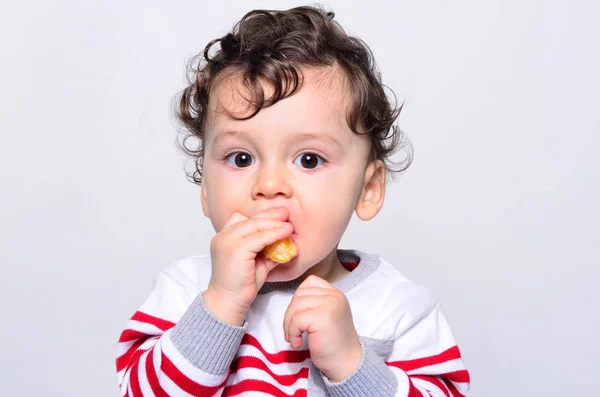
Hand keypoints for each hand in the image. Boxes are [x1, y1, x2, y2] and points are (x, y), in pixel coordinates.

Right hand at [204, 208, 292, 325]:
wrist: (228, 302)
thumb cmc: (241, 285)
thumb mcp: (257, 263)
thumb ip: (267, 250)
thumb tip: (286, 242)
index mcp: (224, 238)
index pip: (243, 219)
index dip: (261, 216)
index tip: (278, 215)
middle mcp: (223, 236)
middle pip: (250, 219)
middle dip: (270, 215)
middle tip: (286, 213)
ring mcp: (227, 241)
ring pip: (255, 225)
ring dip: (274, 224)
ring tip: (289, 226)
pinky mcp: (236, 249)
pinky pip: (260, 237)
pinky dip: (274, 234)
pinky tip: (286, 233)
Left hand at [283, 275, 362, 381]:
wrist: (346, 362)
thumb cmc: (332, 342)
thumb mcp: (327, 314)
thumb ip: (315, 302)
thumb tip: (293, 301)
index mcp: (335, 293)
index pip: (309, 283)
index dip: (299, 299)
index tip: (300, 317)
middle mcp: (334, 295)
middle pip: (299, 295)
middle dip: (290, 314)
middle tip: (293, 331)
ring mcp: (329, 305)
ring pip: (295, 306)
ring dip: (289, 325)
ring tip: (294, 338)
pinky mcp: (322, 317)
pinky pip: (296, 320)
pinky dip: (292, 333)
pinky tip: (298, 343)